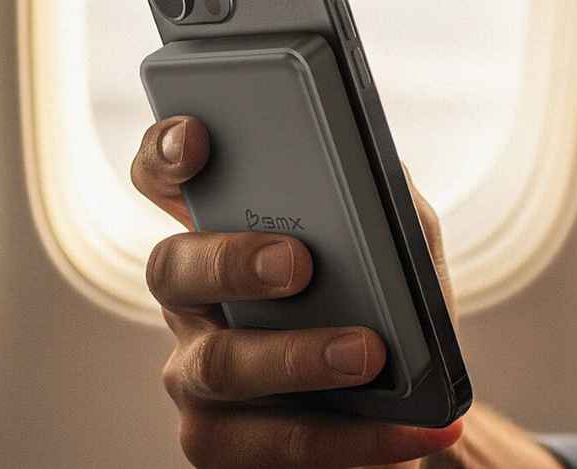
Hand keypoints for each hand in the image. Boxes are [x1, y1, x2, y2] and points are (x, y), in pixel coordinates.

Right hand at [133, 115, 462, 467]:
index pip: (164, 179)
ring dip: (296, 357)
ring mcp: (195, 375)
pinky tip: (412, 434)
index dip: (165, 153)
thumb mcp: (401, 244)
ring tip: (370, 355)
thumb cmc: (391, 306)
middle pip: (172, 268)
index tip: (198, 138)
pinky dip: (355, 439)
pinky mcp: (221, 443)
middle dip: (231, 261)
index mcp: (224, 231)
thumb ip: (389, 202)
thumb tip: (383, 175)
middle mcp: (192, 300)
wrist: (411, 408)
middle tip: (299, 263)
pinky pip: (270, 444)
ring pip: (217, 364)